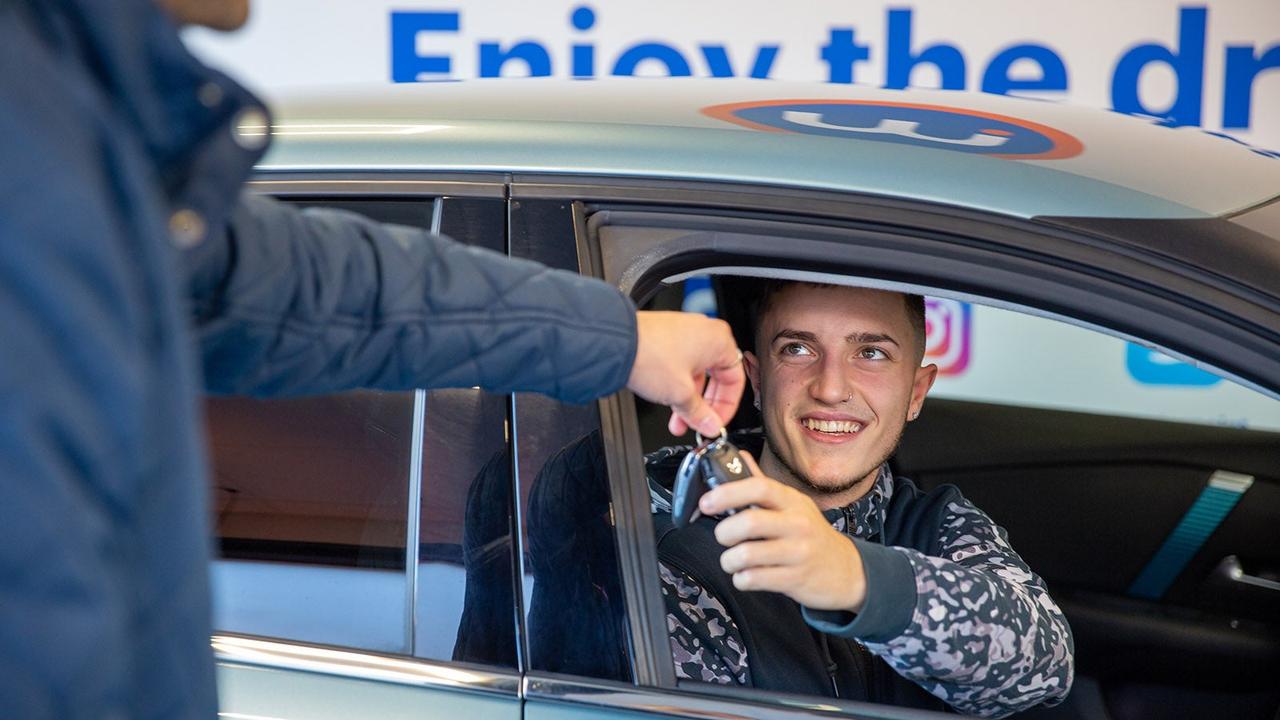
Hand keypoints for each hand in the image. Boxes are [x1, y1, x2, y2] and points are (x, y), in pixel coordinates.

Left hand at [627, 311, 744, 437]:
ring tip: (677, 419)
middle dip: (703, 406)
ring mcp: (685, 333)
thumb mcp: (680, 394)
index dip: (726, 407)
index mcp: (719, 340)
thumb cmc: (649, 355)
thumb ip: (700, 413)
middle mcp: (705, 332)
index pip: (734, 380)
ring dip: (687, 400)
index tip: (714, 423)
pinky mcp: (667, 337)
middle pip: (715, 378)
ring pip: (695, 374)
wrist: (615, 342)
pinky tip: (667, 400)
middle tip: (696, 424)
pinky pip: (681, 366)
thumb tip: (710, 425)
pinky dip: (676, 385)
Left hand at [699, 452, 867, 611]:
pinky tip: (746, 575)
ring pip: (747, 555)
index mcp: (792, 502)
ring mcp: (798, 553)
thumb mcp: (793, 505)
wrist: (847, 570)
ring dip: (729, 560)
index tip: (707, 502)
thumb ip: (763, 484)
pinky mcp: (796, 579)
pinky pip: (754, 579)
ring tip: (732, 560)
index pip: (759, 488)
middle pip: (750, 522)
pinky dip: (741, 579)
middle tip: (723, 536)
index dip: (727, 493)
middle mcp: (797, 524)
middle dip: (724, 532)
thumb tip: (739, 457)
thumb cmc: (812, 536)